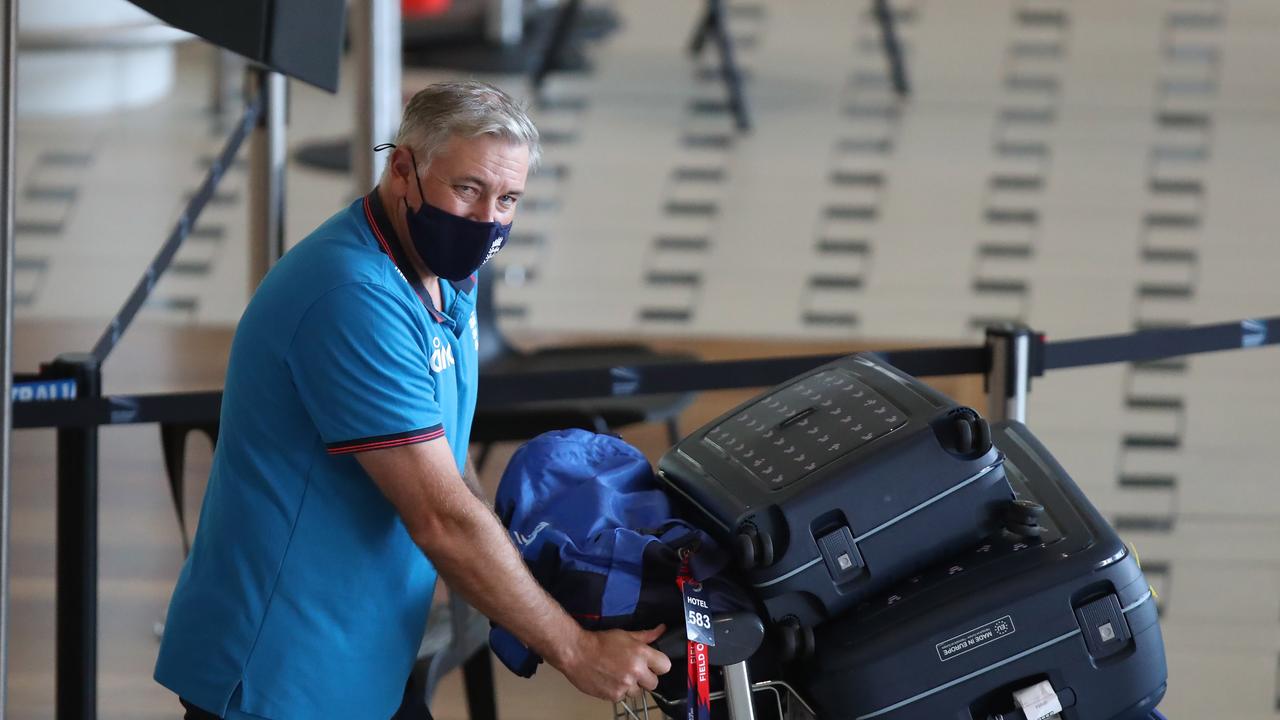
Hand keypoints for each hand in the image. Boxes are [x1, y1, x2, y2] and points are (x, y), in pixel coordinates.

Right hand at [555, 625, 672, 701]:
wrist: (577, 652)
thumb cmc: (600, 641)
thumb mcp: (625, 635)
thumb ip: (646, 636)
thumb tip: (662, 629)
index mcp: (641, 654)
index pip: (665, 666)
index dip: (658, 665)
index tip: (652, 664)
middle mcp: (636, 671)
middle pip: (654, 683)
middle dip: (646, 678)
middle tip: (634, 671)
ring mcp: (625, 685)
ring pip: (638, 692)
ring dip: (631, 686)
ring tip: (619, 675)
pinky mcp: (614, 696)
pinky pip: (623, 697)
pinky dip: (618, 691)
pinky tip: (610, 680)